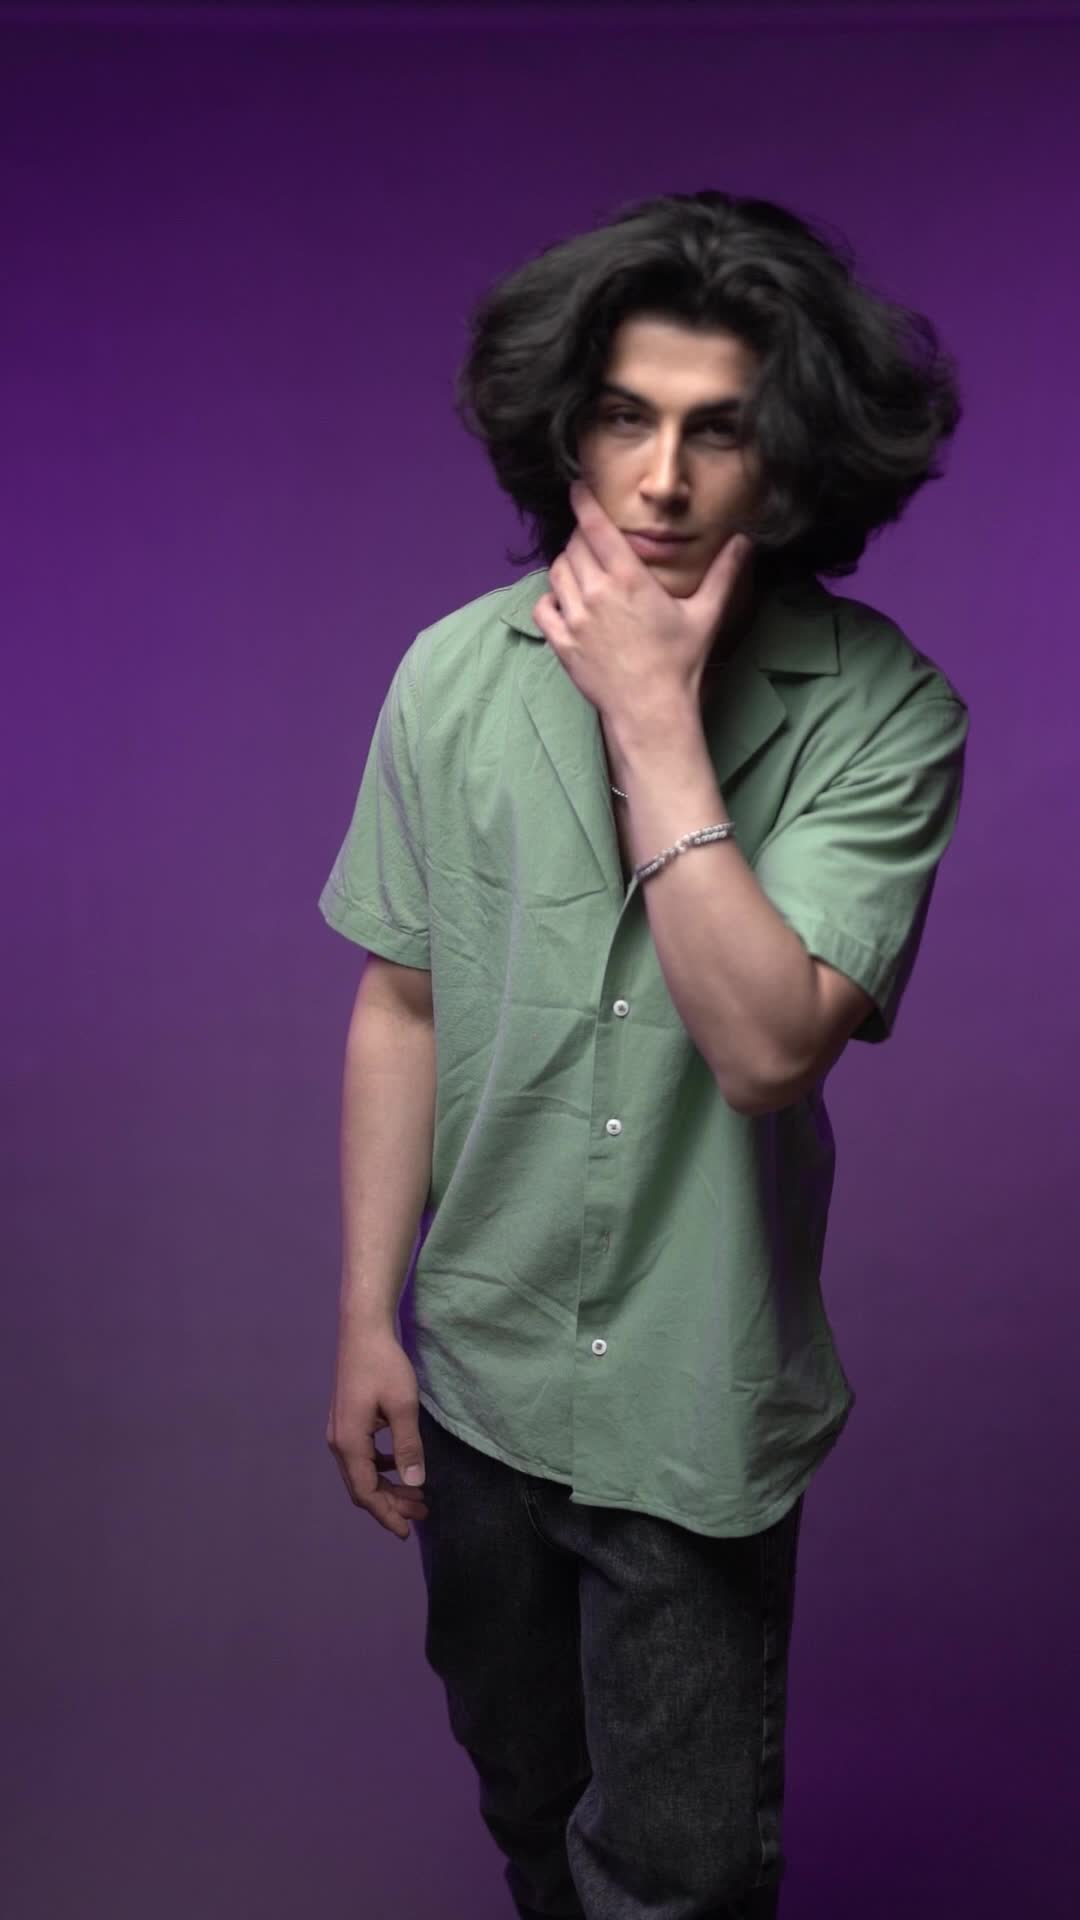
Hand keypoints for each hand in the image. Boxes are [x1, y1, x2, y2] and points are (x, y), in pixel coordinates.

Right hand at [326, 1326, 428, 1540]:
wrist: (362, 1331)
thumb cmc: (384, 1365)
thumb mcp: (403, 1406)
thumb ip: (408, 1447)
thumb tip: (414, 1485)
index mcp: (350, 1443)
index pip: (366, 1492)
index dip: (387, 1514)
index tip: (408, 1531)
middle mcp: (339, 1441)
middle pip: (362, 1486)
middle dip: (391, 1504)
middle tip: (422, 1512)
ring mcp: (340, 1431)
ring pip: (362, 1472)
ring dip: (388, 1486)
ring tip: (417, 1496)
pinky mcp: (346, 1421)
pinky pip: (362, 1457)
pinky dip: (381, 1468)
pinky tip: (400, 1464)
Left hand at [532, 480, 752, 724]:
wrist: (651, 710)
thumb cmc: (679, 664)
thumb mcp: (706, 615)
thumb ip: (724, 574)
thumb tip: (745, 541)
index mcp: (628, 579)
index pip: (595, 527)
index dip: (583, 502)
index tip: (577, 488)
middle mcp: (596, 593)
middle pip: (574, 546)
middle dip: (582, 538)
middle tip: (595, 542)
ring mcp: (574, 619)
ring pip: (557, 572)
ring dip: (567, 565)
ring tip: (584, 570)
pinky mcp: (561, 643)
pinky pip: (542, 607)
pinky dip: (550, 599)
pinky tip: (565, 602)